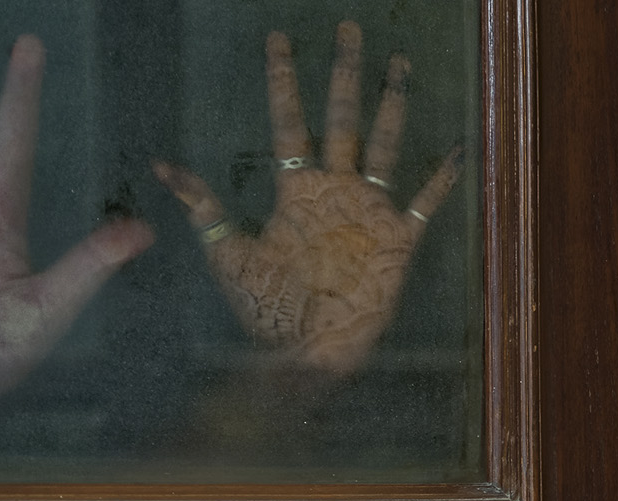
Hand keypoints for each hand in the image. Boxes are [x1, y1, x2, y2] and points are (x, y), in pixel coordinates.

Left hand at [154, 22, 461, 378]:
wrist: (308, 353)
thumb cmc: (267, 310)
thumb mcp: (227, 255)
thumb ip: (203, 208)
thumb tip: (163, 166)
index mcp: (297, 191)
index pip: (289, 122)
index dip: (284, 81)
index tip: (279, 40)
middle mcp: (335, 191)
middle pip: (342, 119)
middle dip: (345, 74)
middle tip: (348, 29)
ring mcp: (369, 213)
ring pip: (385, 145)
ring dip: (392, 105)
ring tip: (398, 64)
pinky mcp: (398, 241)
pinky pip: (423, 204)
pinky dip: (440, 180)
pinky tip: (454, 151)